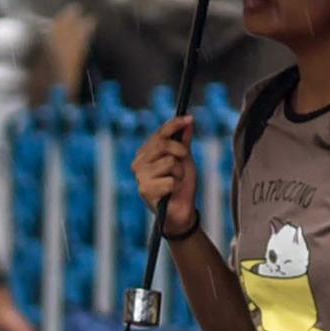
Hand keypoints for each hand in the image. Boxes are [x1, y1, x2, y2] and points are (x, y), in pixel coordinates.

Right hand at [131, 111, 198, 227]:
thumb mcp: (185, 160)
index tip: (189, 118)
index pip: (159, 133)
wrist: (181, 212)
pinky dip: (177, 186)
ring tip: (175, 182)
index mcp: (146, 153)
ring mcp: (140, 177)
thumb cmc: (182, 186)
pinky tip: (171, 193)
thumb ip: (184, 142)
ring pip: (168, 162)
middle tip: (184, 161)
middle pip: (163, 144)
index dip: (175, 124)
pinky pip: (170, 180)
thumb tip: (189, 121)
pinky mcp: (145, 190)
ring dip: (179, 173)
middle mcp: (139, 163)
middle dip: (180, 151)